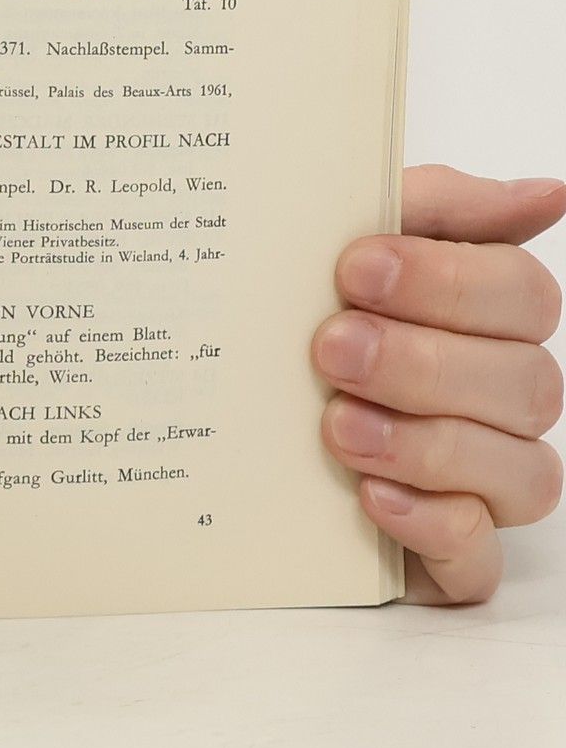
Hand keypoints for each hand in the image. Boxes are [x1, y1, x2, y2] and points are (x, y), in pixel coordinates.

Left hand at [315, 166, 563, 603]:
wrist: (215, 422)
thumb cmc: (293, 317)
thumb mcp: (336, 242)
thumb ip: (432, 207)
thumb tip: (548, 193)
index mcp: (483, 318)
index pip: (522, 295)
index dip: (448, 281)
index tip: (354, 270)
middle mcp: (498, 399)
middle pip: (527, 383)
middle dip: (424, 363)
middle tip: (331, 347)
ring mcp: (483, 481)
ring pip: (521, 472)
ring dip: (426, 443)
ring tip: (336, 423)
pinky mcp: (449, 554)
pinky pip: (479, 554)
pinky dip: (430, 524)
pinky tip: (370, 494)